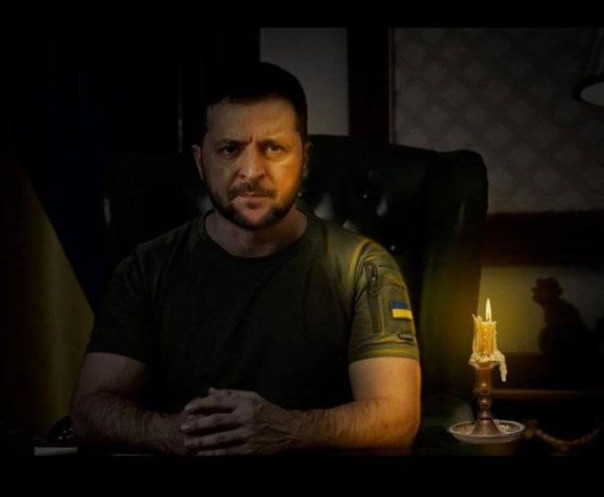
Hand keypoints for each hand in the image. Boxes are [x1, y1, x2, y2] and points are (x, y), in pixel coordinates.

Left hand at [180, 388, 300, 454]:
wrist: (289, 430)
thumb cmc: (269, 411)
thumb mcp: (253, 397)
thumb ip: (231, 394)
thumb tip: (210, 390)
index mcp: (245, 403)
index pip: (219, 402)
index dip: (201, 404)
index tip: (188, 407)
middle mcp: (246, 417)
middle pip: (217, 420)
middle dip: (198, 424)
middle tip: (183, 426)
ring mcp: (248, 434)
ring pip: (221, 438)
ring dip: (202, 441)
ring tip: (188, 443)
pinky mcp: (250, 449)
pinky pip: (229, 452)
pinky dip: (214, 454)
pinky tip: (202, 455)